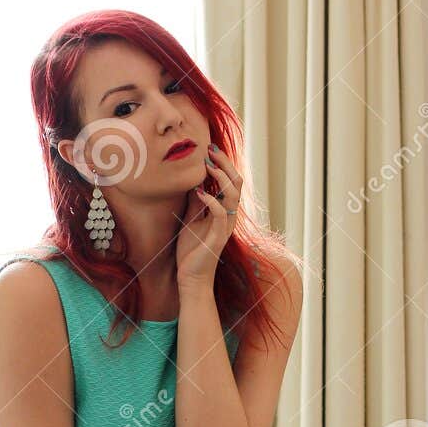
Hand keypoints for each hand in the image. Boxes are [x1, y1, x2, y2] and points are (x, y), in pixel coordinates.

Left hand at [175, 143, 242, 290]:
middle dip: (224, 163)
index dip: (223, 163)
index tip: (208, 149)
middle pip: (237, 182)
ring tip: (206, 166)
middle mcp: (229, 216)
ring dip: (220, 177)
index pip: (231, 181)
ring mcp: (225, 226)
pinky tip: (199, 192)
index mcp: (224, 210)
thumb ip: (195, 200)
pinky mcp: (218, 237)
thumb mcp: (190, 218)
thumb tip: (192, 179)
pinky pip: (220, 213)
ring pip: (233, 194)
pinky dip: (211, 200)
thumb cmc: (191, 250)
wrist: (192, 277)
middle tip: (210, 149)